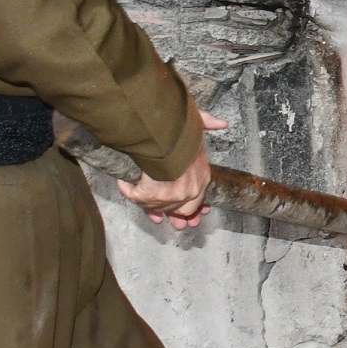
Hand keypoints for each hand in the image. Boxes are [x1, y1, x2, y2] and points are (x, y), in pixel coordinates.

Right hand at [118, 110, 227, 228]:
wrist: (166, 139)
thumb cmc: (181, 133)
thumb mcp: (198, 124)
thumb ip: (208, 123)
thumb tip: (222, 123)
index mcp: (202, 177)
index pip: (199, 198)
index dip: (195, 207)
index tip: (195, 213)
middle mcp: (189, 192)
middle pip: (183, 211)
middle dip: (178, 217)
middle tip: (178, 224)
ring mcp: (170, 197)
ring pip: (158, 207)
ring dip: (151, 206)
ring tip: (146, 206)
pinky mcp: (149, 195)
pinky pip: (136, 197)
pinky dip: (128, 190)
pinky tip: (124, 183)